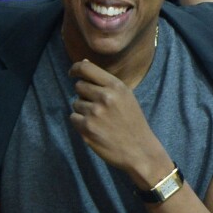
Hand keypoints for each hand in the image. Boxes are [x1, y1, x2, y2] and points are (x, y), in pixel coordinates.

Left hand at [68, 60, 163, 176]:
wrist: (140, 150)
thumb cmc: (132, 122)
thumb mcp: (125, 96)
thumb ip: (104, 81)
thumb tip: (83, 62)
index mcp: (116, 86)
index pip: (86, 68)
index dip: (76, 68)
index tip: (72, 73)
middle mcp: (105, 97)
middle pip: (79, 86)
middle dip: (84, 94)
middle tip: (97, 106)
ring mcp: (94, 112)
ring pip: (75, 103)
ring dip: (83, 110)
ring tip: (100, 120)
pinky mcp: (86, 127)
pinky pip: (73, 117)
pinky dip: (80, 123)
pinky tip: (95, 128)